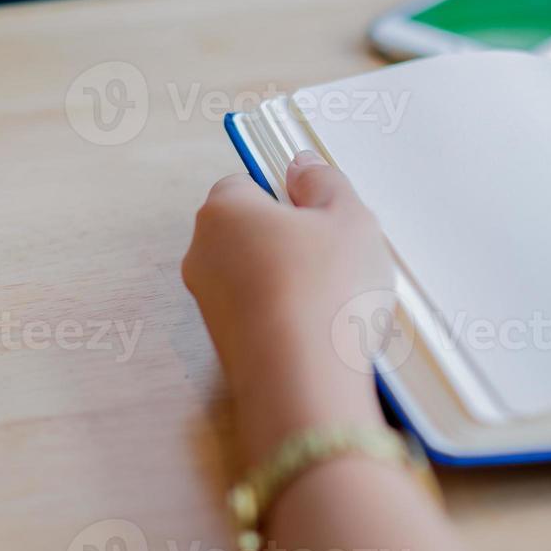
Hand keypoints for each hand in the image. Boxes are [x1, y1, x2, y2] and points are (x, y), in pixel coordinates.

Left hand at [182, 152, 394, 465]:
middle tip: (337, 254)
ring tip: (338, 299)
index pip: (247, 183)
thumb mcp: (347, 217)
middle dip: (292, 240)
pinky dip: (290, 319)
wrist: (303, 383)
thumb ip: (324, 182)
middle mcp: (203, 255)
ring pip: (258, 278)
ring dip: (293, 283)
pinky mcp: (226, 348)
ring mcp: (211, 306)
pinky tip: (324, 332)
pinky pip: (263, 317)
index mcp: (223, 211)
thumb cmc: (324, 289)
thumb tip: (302, 166)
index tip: (321, 211)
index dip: (288, 194)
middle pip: (252, 232)